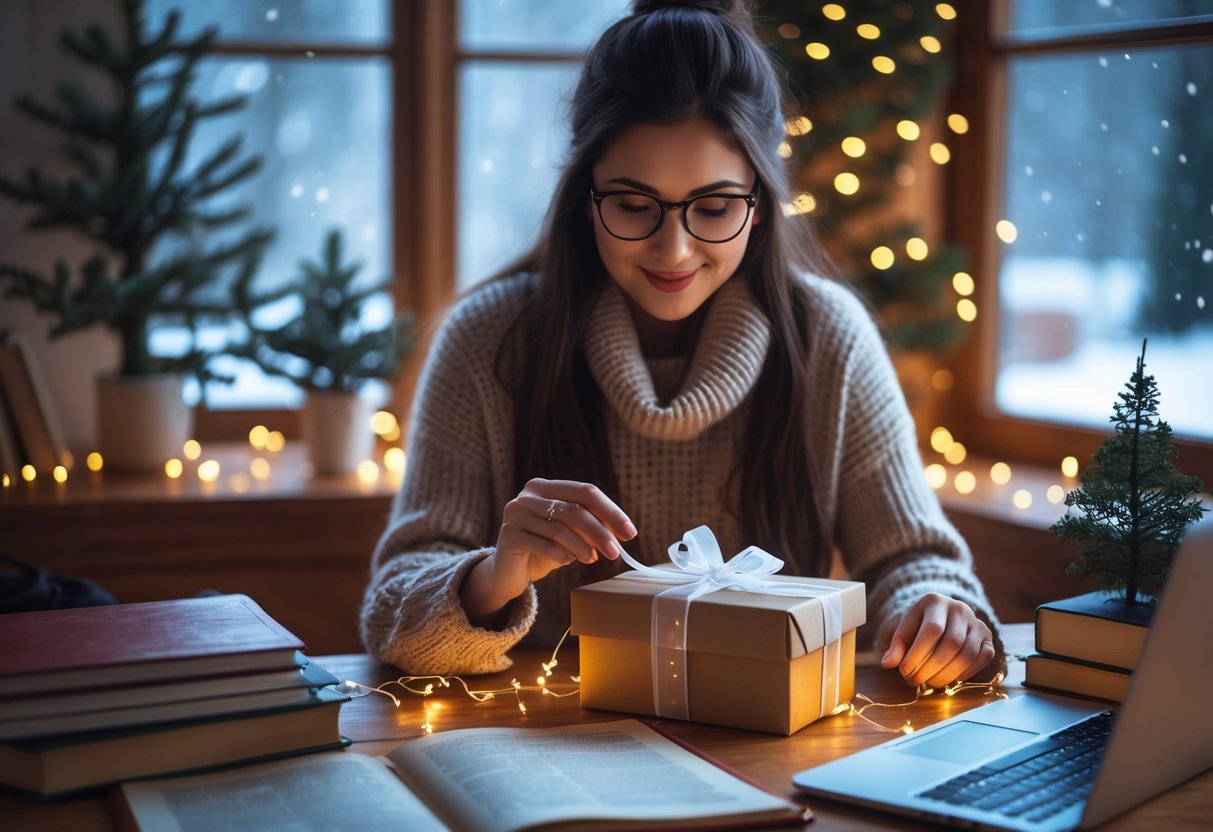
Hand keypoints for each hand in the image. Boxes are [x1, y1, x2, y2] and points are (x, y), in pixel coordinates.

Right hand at [461, 478, 636, 623]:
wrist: (508, 572)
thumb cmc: (544, 550)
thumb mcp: (570, 535)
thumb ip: (590, 527)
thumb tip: (621, 531)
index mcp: (545, 487)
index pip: (584, 492)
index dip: (610, 511)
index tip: (630, 532)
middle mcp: (528, 496)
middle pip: (573, 508)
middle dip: (599, 531)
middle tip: (615, 552)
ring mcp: (515, 513)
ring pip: (559, 528)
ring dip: (582, 545)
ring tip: (593, 559)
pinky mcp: (508, 535)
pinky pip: (541, 543)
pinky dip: (560, 554)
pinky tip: (568, 561)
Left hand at [880, 593, 995, 687]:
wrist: (942, 616)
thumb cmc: (920, 625)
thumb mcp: (905, 630)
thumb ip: (897, 646)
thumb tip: (887, 663)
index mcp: (935, 601)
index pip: (932, 628)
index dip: (918, 654)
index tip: (904, 671)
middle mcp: (959, 609)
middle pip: (952, 643)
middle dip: (931, 667)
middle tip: (916, 681)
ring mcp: (977, 623)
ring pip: (968, 653)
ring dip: (947, 674)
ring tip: (930, 683)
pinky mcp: (988, 638)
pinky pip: (982, 658)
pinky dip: (965, 673)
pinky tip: (949, 679)